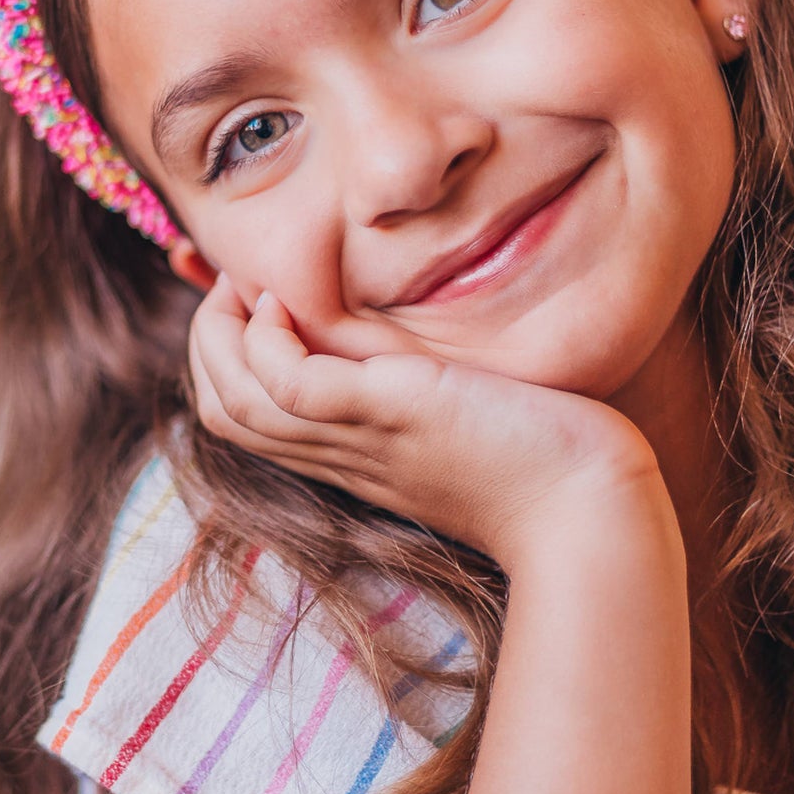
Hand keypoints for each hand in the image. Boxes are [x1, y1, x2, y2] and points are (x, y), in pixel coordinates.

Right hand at [186, 275, 662, 567]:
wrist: (587, 509)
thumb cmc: (544, 463)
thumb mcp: (460, 419)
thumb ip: (420, 392)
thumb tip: (411, 350)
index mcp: (352, 455)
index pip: (246, 416)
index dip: (224, 357)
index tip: (250, 302)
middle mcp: (342, 452)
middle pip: (221, 406)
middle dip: (206, 339)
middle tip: (234, 285)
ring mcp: (359, 436)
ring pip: (234, 399)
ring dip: (219, 333)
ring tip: (247, 285)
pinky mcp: (389, 413)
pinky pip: (286, 383)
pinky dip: (263, 340)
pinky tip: (284, 304)